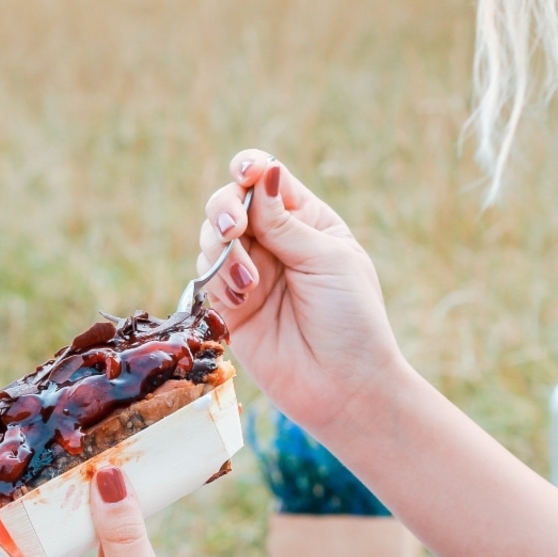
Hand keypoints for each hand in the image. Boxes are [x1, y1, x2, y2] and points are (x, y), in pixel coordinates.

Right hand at [198, 151, 403, 441]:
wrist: (344, 388)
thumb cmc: (352, 320)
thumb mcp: (326, 259)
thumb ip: (284, 222)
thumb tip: (263, 173)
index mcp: (306, 220)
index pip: (267, 179)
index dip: (249, 168)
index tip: (246, 174)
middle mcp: (274, 241)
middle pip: (229, 202)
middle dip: (225, 208)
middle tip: (235, 228)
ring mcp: (249, 272)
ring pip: (211, 236)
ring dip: (222, 249)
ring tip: (248, 280)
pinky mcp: (229, 305)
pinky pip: (205, 275)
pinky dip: (217, 279)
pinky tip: (240, 298)